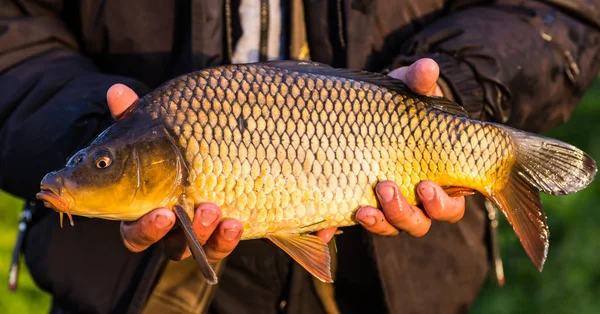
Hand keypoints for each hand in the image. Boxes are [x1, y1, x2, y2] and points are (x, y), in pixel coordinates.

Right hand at [107, 84, 244, 261]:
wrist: (227, 144)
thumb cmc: (180, 139)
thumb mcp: (158, 127)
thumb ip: (136, 116)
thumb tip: (117, 91)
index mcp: (143, 207)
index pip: (134, 232)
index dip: (143, 230)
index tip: (161, 214)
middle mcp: (168, 225)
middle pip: (163, 245)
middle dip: (168, 234)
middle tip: (175, 215)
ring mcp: (196, 230)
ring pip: (192, 247)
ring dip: (201, 233)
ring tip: (213, 210)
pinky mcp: (221, 231)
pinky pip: (221, 246)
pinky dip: (226, 238)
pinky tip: (235, 222)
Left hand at [319, 58, 465, 239]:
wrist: (368, 112)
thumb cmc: (400, 106)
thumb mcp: (409, 91)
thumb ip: (419, 82)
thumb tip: (427, 68)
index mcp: (437, 180)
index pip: (449, 206)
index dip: (441, 204)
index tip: (425, 186)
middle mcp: (414, 201)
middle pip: (419, 223)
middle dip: (405, 213)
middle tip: (386, 188)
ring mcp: (385, 206)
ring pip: (390, 228)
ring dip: (379, 223)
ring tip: (363, 209)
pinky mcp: (356, 204)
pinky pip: (348, 224)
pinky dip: (336, 228)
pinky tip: (324, 228)